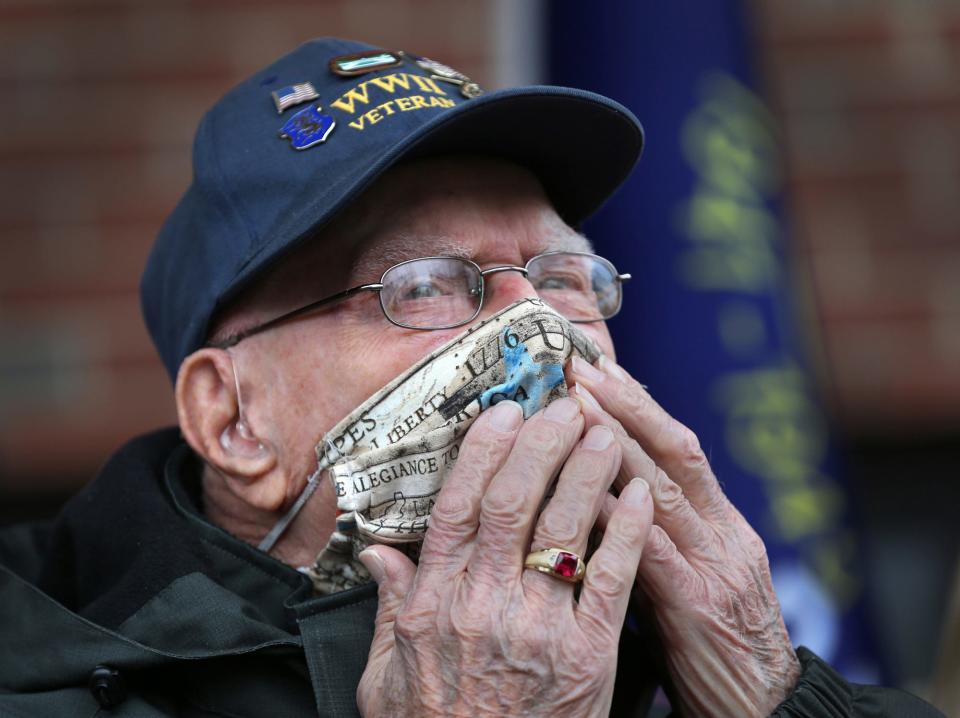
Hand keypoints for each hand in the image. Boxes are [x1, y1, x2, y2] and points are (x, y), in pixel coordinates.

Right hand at [356, 398, 653, 716]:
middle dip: (541, 444)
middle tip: (562, 404)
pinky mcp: (588, 657)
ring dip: (586, 472)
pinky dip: (628, 532)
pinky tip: (640, 495)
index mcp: (433, 603)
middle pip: (513, 503)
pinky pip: (610, 581)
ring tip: (604, 431)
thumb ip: (387, 607)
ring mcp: (538, 630)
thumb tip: (379, 553)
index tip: (504, 413)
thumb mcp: (384, 678)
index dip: (484, 452)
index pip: (459, 507)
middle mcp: (483, 606)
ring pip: (564, 529)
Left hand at [569, 356, 801, 717]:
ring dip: (617, 441)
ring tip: (577, 403)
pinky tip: (585, 489)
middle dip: (626, 404)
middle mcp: (724, 534)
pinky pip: (652, 552)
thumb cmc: (714, 649)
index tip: (601, 370)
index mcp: (723, 525)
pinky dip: (619, 516)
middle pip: (675, 451)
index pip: (679, 448)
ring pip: (664, 487)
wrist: (764, 711)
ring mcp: (716, 567)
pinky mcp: (699, 607)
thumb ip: (654, 537)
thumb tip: (598, 497)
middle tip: (580, 368)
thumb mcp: (692, 579)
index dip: (639, 405)